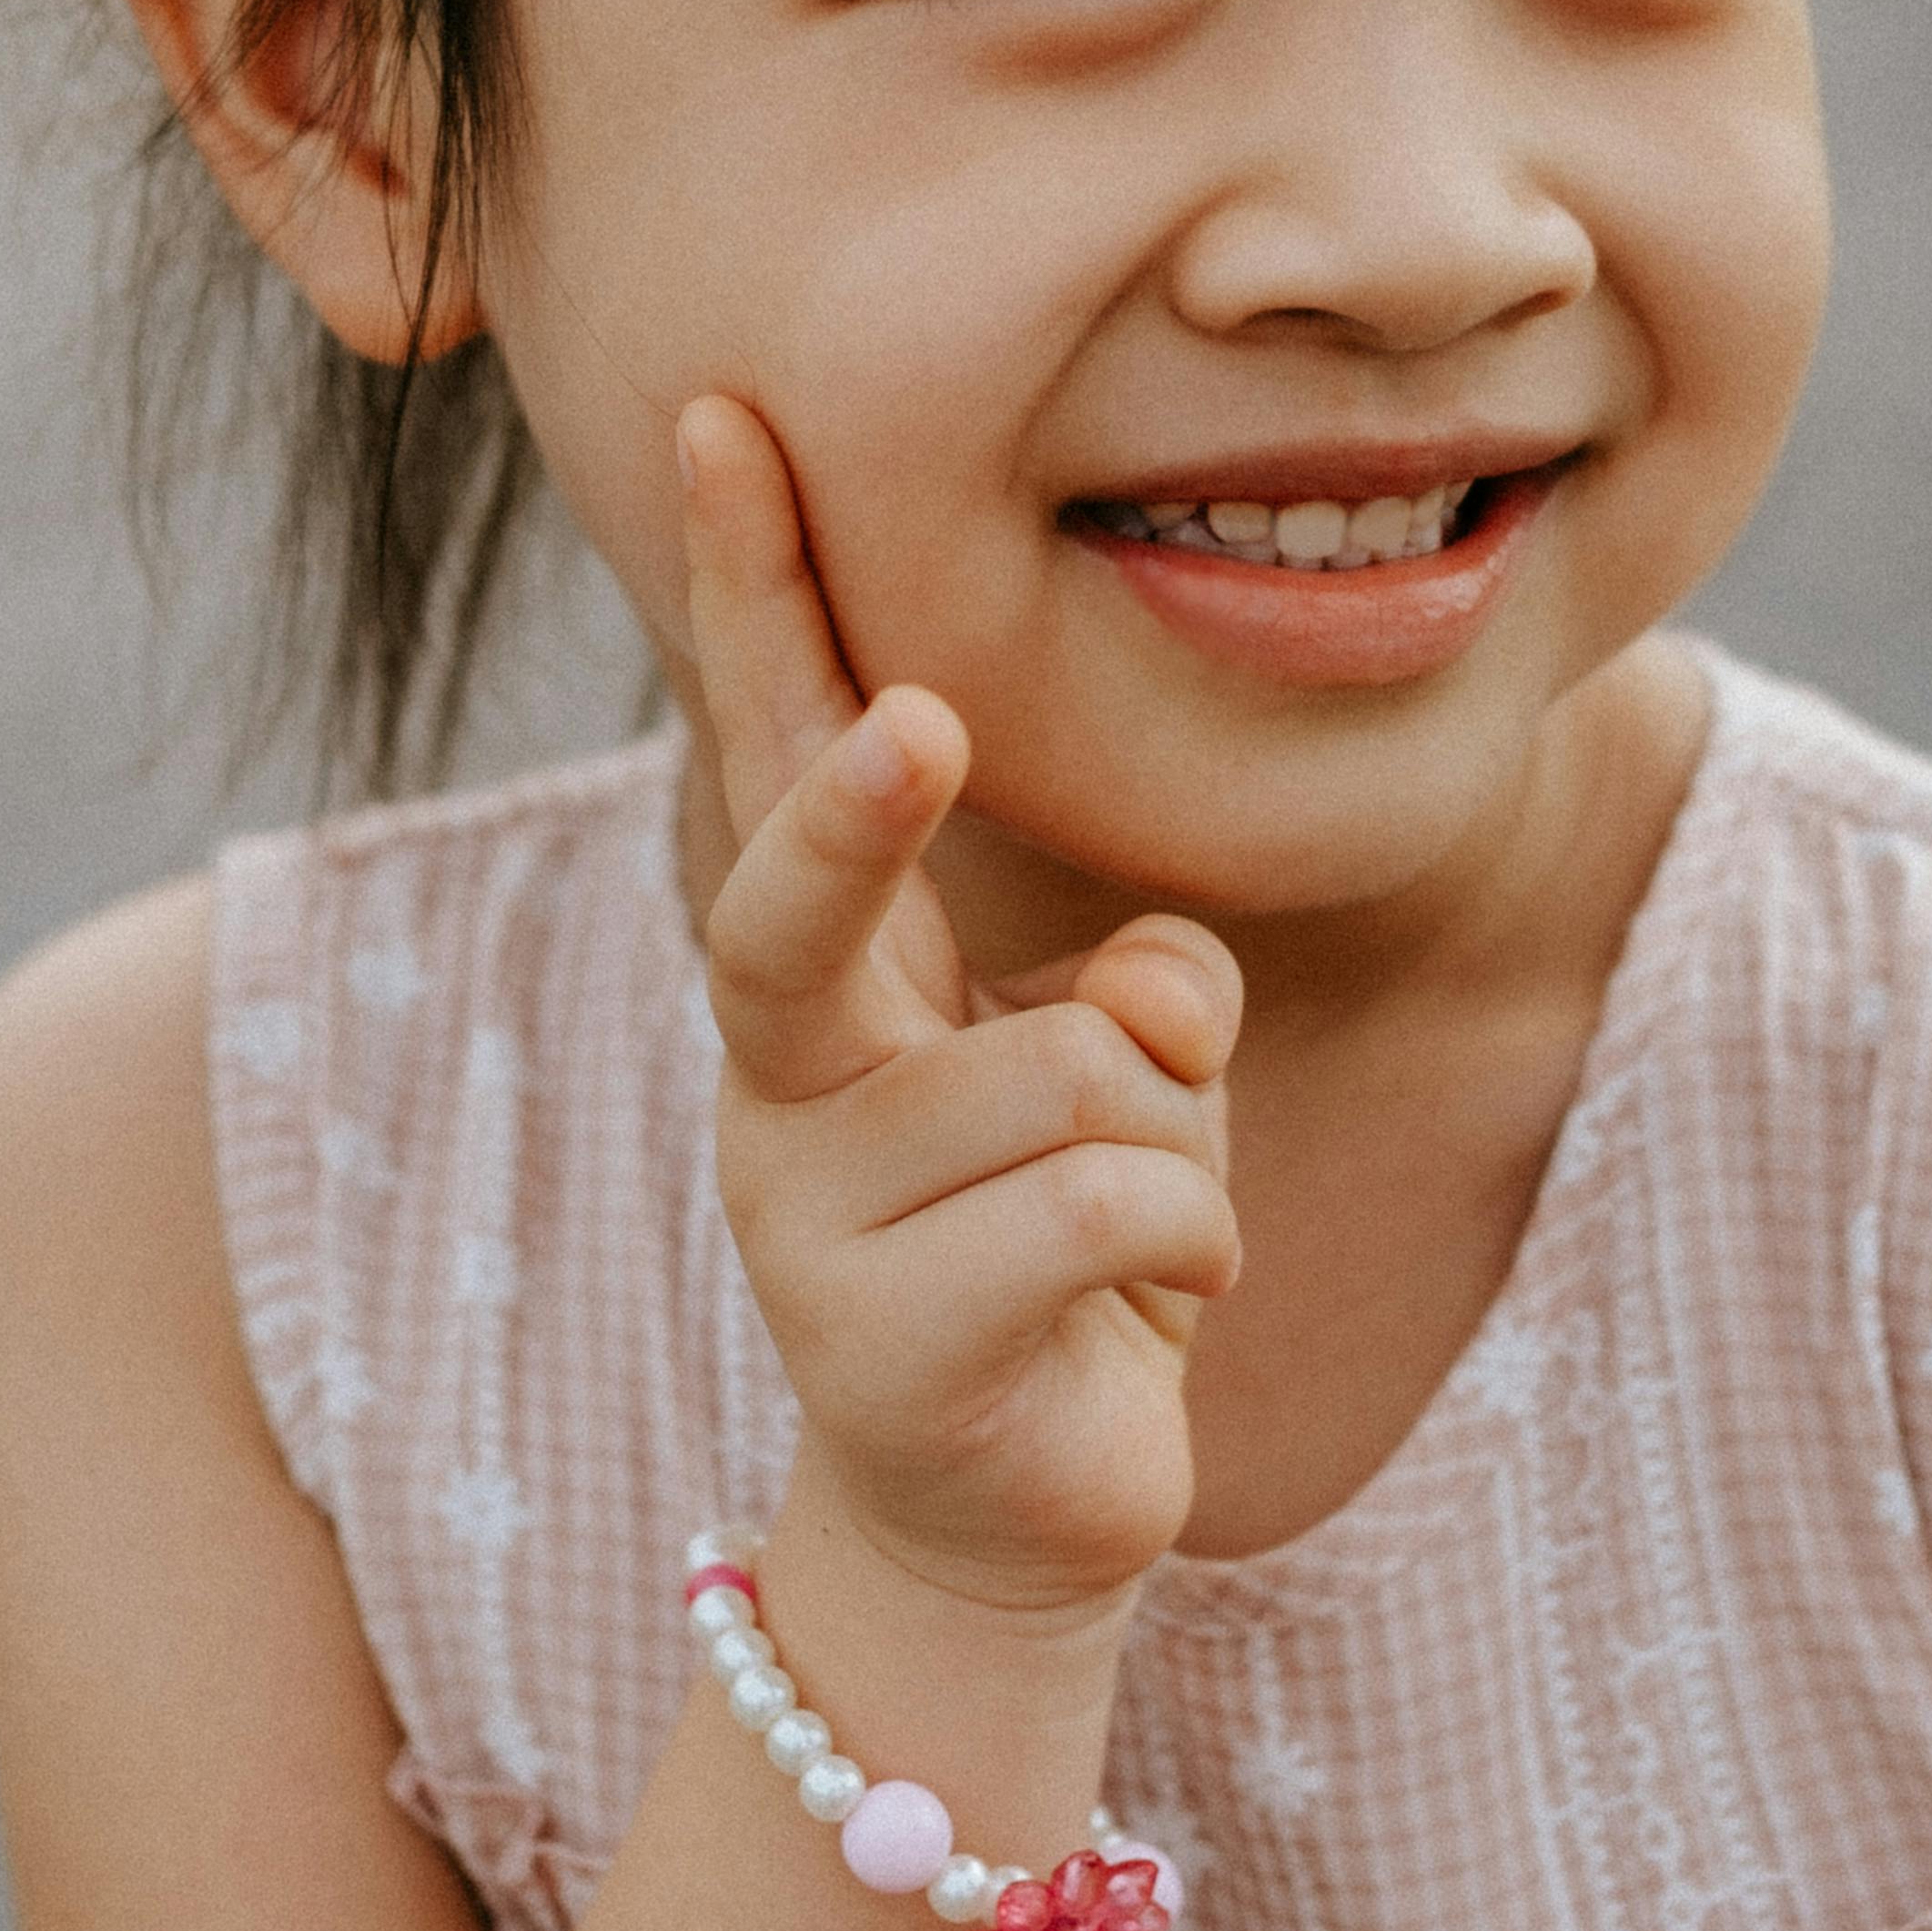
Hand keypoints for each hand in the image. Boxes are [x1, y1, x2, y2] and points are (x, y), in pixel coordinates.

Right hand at [677, 396, 1240, 1623]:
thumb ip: (1141, 986)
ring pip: (1075, 1073)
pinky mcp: (885, 1349)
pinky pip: (1123, 1207)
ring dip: (1183, 1139)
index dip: (750, 587)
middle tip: (924, 725)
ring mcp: (810, 1218)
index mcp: (833, 977)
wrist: (1014, 1505)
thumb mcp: (1129, 1066)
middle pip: (784, 904)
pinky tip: (1159, 1309)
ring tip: (1146, 1228)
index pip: (775, 745)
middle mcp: (785, 1077)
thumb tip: (1141, 997)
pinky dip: (1200, 1239)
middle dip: (853, 811)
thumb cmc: (1073, 1229)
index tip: (730, 424)